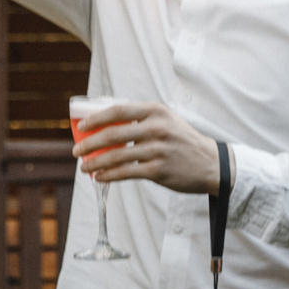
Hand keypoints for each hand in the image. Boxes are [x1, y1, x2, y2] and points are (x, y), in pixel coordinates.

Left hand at [73, 102, 221, 195]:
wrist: (211, 164)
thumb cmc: (182, 142)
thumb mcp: (166, 122)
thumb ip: (140, 121)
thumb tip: (105, 128)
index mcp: (156, 111)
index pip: (118, 111)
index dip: (95, 118)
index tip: (81, 126)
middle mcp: (157, 128)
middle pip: (112, 134)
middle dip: (89, 144)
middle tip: (76, 151)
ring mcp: (158, 150)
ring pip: (116, 156)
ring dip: (95, 163)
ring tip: (84, 167)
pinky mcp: (158, 170)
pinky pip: (126, 172)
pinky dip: (109, 175)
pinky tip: (100, 177)